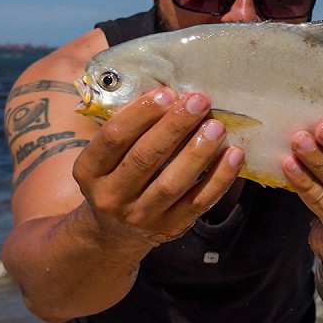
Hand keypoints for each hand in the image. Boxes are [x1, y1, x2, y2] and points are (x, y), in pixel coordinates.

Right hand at [72, 88, 243, 245]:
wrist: (115, 231)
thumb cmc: (117, 175)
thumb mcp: (106, 156)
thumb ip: (129, 128)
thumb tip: (169, 91)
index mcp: (89, 171)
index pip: (113, 138)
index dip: (140, 114)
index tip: (167, 93)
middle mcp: (111, 196)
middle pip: (145, 158)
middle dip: (174, 127)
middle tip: (199, 101)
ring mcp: (142, 216)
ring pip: (173, 183)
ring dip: (198, 152)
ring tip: (217, 126)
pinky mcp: (171, 227)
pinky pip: (199, 202)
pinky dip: (219, 178)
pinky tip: (233, 154)